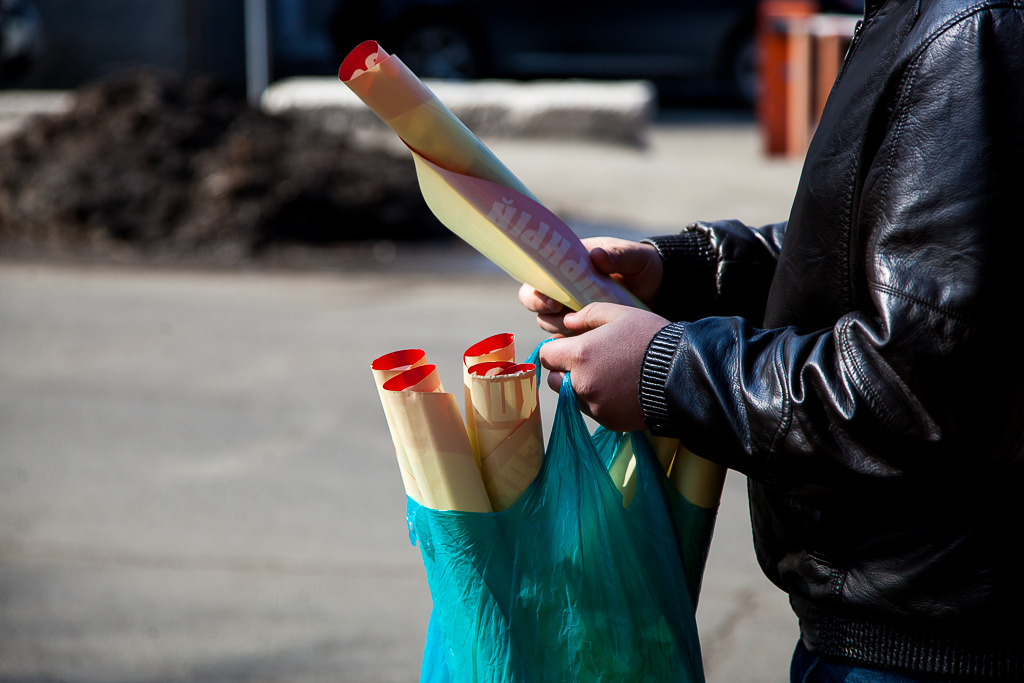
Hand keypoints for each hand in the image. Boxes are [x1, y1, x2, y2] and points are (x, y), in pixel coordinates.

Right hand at [518, 237, 662, 335]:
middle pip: (535, 303)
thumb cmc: (643, 267)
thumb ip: (618, 256)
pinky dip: (571, 344)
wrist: (661, 291)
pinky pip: (565, 340)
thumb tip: (597, 255)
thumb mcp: (634, 258)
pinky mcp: (582, 330)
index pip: (538, 277)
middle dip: (544, 313)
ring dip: (559, 329)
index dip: (537, 292)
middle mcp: (564, 288)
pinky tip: (587, 345)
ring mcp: (571, 310)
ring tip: (583, 330)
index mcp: (568, 265)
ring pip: (548, 323)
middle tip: (564, 317)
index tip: (553, 302)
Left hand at [538, 303, 668, 431]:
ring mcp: (594, 406)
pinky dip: (601, 402)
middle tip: (592, 361)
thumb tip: (567, 322)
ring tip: (610, 375)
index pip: (546, 355)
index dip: (557, 349)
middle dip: (567, 370)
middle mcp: (581, 384)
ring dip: (582, 388)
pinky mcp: (608, 422)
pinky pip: (593, 411)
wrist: (684, 374)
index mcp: (579, 355)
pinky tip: (622, 390)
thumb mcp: (621, 314)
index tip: (572, 346)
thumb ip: (589, 315)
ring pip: (573, 397)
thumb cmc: (651, 338)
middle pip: (555, 379)